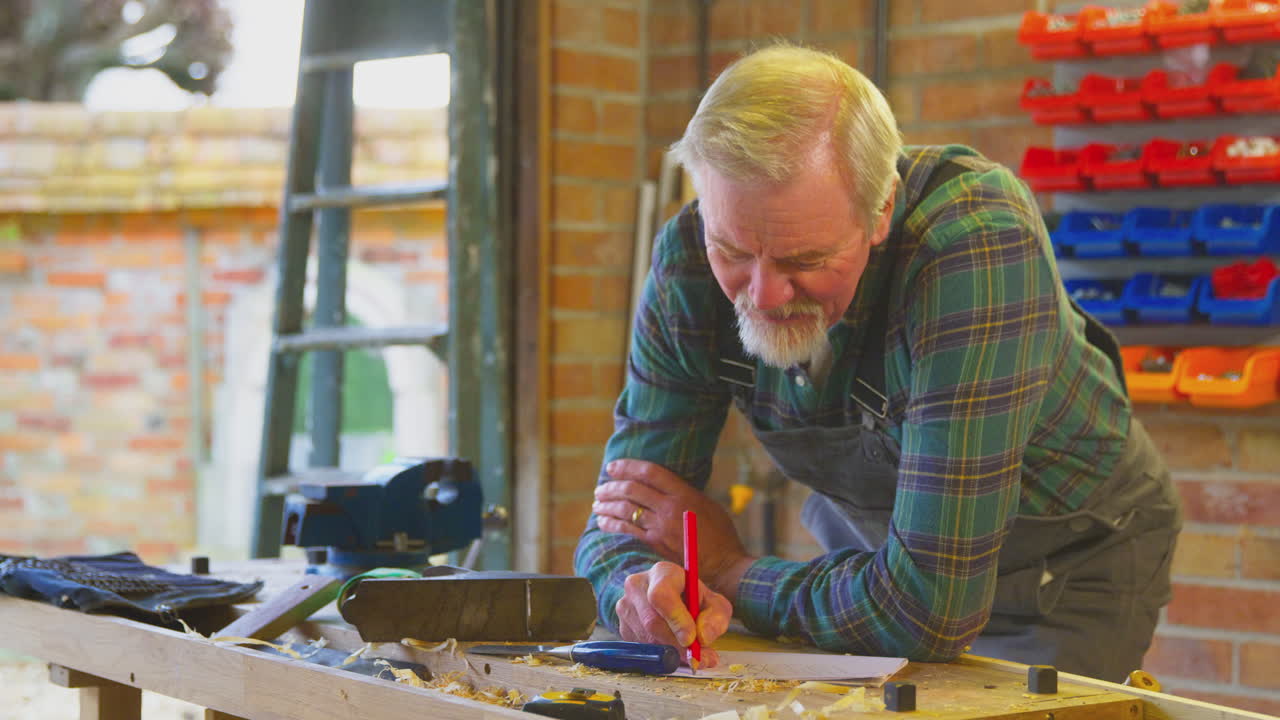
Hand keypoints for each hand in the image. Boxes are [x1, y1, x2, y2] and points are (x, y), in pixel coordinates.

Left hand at [593, 459, 754, 595]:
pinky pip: (627, 529)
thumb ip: (685, 494)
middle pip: (632, 489)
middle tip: (601, 488)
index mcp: (684, 493)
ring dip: (607, 504)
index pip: (650, 472)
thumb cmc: (720, 535)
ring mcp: (661, 527)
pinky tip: (602, 522)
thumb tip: (664, 486)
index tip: (612, 466)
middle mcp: (670, 507)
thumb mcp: (708, 505)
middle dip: (611, 487)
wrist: (725, 565)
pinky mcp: (655, 544)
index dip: (627, 466)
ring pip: (626, 509)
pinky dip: (611, 523)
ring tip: (597, 503)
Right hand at [614, 561, 731, 668]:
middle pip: (651, 621)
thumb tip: (703, 637)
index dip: (675, 619)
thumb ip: (716, 618)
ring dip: (669, 652)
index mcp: (662, 573)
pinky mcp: (622, 626)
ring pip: (645, 638)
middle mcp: (637, 586)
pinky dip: (659, 655)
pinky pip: (640, 647)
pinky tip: (673, 648)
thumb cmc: (695, 600)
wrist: (671, 599)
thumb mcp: (714, 604)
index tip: (691, 639)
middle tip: (696, 657)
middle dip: (675, 644)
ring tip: (689, 653)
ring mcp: (625, 606)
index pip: (661, 595)